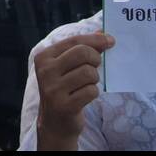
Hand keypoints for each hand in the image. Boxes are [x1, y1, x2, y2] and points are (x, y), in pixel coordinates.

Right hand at [33, 32, 112, 149]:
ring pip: (89, 73)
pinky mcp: (64, 105)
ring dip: (94, 79)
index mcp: (44, 57)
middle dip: (95, 59)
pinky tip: (85, 96)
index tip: (110, 41)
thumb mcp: (67, 66)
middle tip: (96, 66)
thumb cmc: (64, 88)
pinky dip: (93, 92)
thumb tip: (102, 33)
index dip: (95, 40)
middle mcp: (45, 71)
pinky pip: (91, 91)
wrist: (54, 122)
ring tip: (86, 84)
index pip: (74, 41)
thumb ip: (82, 48)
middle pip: (83, 53)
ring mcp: (53, 89)